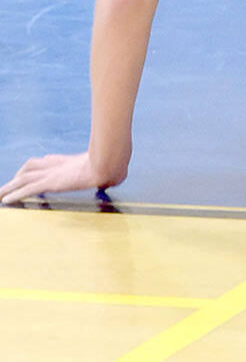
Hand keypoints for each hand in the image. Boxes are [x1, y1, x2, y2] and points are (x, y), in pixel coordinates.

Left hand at [1, 150, 115, 203]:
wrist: (110, 159)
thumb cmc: (115, 163)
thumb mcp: (113, 170)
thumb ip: (111, 175)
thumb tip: (118, 177)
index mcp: (71, 162)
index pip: (49, 161)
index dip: (38, 165)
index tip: (29, 170)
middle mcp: (59, 165)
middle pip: (31, 167)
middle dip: (17, 177)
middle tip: (7, 185)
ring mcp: (54, 173)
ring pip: (24, 178)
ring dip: (10, 187)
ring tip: (0, 195)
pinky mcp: (52, 182)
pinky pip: (28, 189)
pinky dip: (15, 195)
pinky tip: (6, 201)